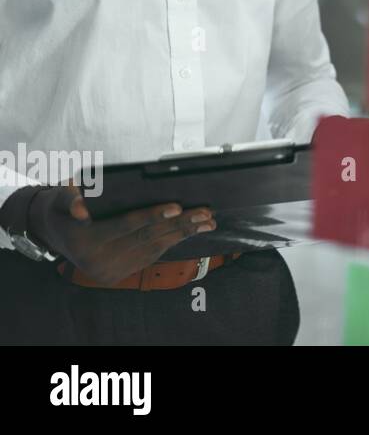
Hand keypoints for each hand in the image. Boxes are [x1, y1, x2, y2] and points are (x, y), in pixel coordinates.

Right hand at [30, 184, 214, 284]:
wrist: (56, 235)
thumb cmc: (61, 209)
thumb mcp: (59, 198)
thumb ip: (69, 197)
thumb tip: (80, 206)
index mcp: (85, 241)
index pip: (126, 225)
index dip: (152, 215)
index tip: (177, 206)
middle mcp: (98, 261)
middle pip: (147, 238)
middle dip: (180, 224)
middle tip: (206, 213)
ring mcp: (110, 271)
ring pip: (154, 248)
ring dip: (183, 234)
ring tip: (207, 222)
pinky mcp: (120, 274)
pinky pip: (151, 256)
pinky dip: (173, 242)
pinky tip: (190, 231)